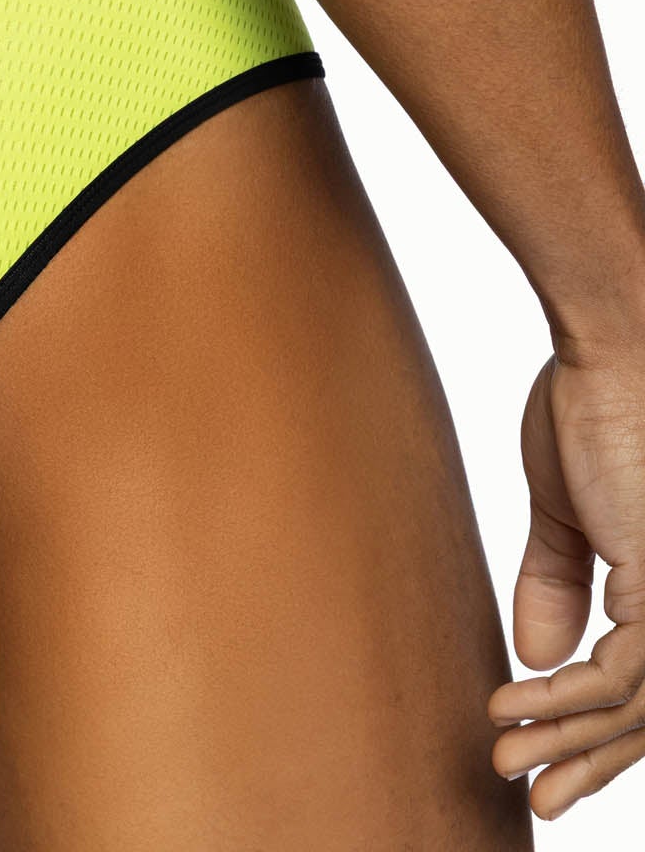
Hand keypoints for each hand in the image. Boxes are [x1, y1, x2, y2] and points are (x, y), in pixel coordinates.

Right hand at [488, 340, 644, 818]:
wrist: (615, 344)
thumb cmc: (596, 405)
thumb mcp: (570, 507)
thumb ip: (561, 580)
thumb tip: (536, 654)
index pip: (644, 686)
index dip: (594, 731)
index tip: (538, 755)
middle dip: (587, 759)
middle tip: (534, 795)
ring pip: (637, 707)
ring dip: (568, 739)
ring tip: (508, 760)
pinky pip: (623, 671)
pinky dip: (566, 697)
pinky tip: (515, 703)